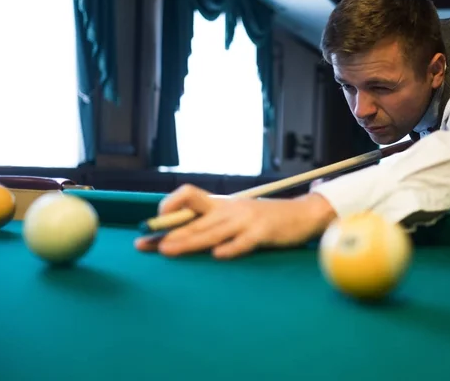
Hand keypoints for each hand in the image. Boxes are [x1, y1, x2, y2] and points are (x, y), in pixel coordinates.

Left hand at [134, 184, 336, 258]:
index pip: (189, 195)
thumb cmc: (265, 218)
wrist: (302, 214)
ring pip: (212, 231)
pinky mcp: (263, 233)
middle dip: (169, 232)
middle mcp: (230, 209)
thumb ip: (214, 221)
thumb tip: (182, 234)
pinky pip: (244, 241)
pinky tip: (218, 255)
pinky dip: (231, 248)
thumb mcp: (237, 214)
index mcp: (221, 204)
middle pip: (194, 219)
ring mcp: (246, 220)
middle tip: (148, 243)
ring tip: (169, 249)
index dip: (170, 205)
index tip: (154, 221)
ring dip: (189, 241)